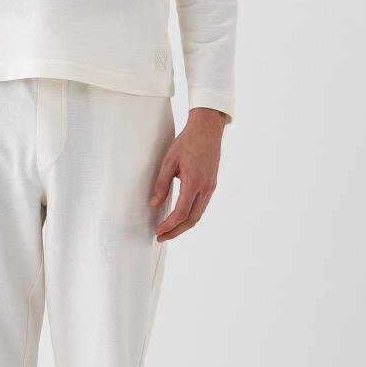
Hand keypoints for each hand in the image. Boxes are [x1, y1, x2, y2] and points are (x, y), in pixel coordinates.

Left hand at [148, 107, 226, 240]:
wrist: (207, 129)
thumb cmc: (187, 141)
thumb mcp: (169, 161)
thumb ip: (161, 184)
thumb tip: (153, 204)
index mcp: (193, 182)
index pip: (181, 213)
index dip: (168, 225)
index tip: (158, 231)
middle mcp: (205, 188)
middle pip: (192, 220)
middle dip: (176, 231)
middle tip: (161, 237)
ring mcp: (210, 187)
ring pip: (198, 214)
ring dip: (183, 225)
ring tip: (169, 230)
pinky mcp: (212, 184)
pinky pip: (202, 206)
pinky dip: (191, 215)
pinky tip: (181, 216)